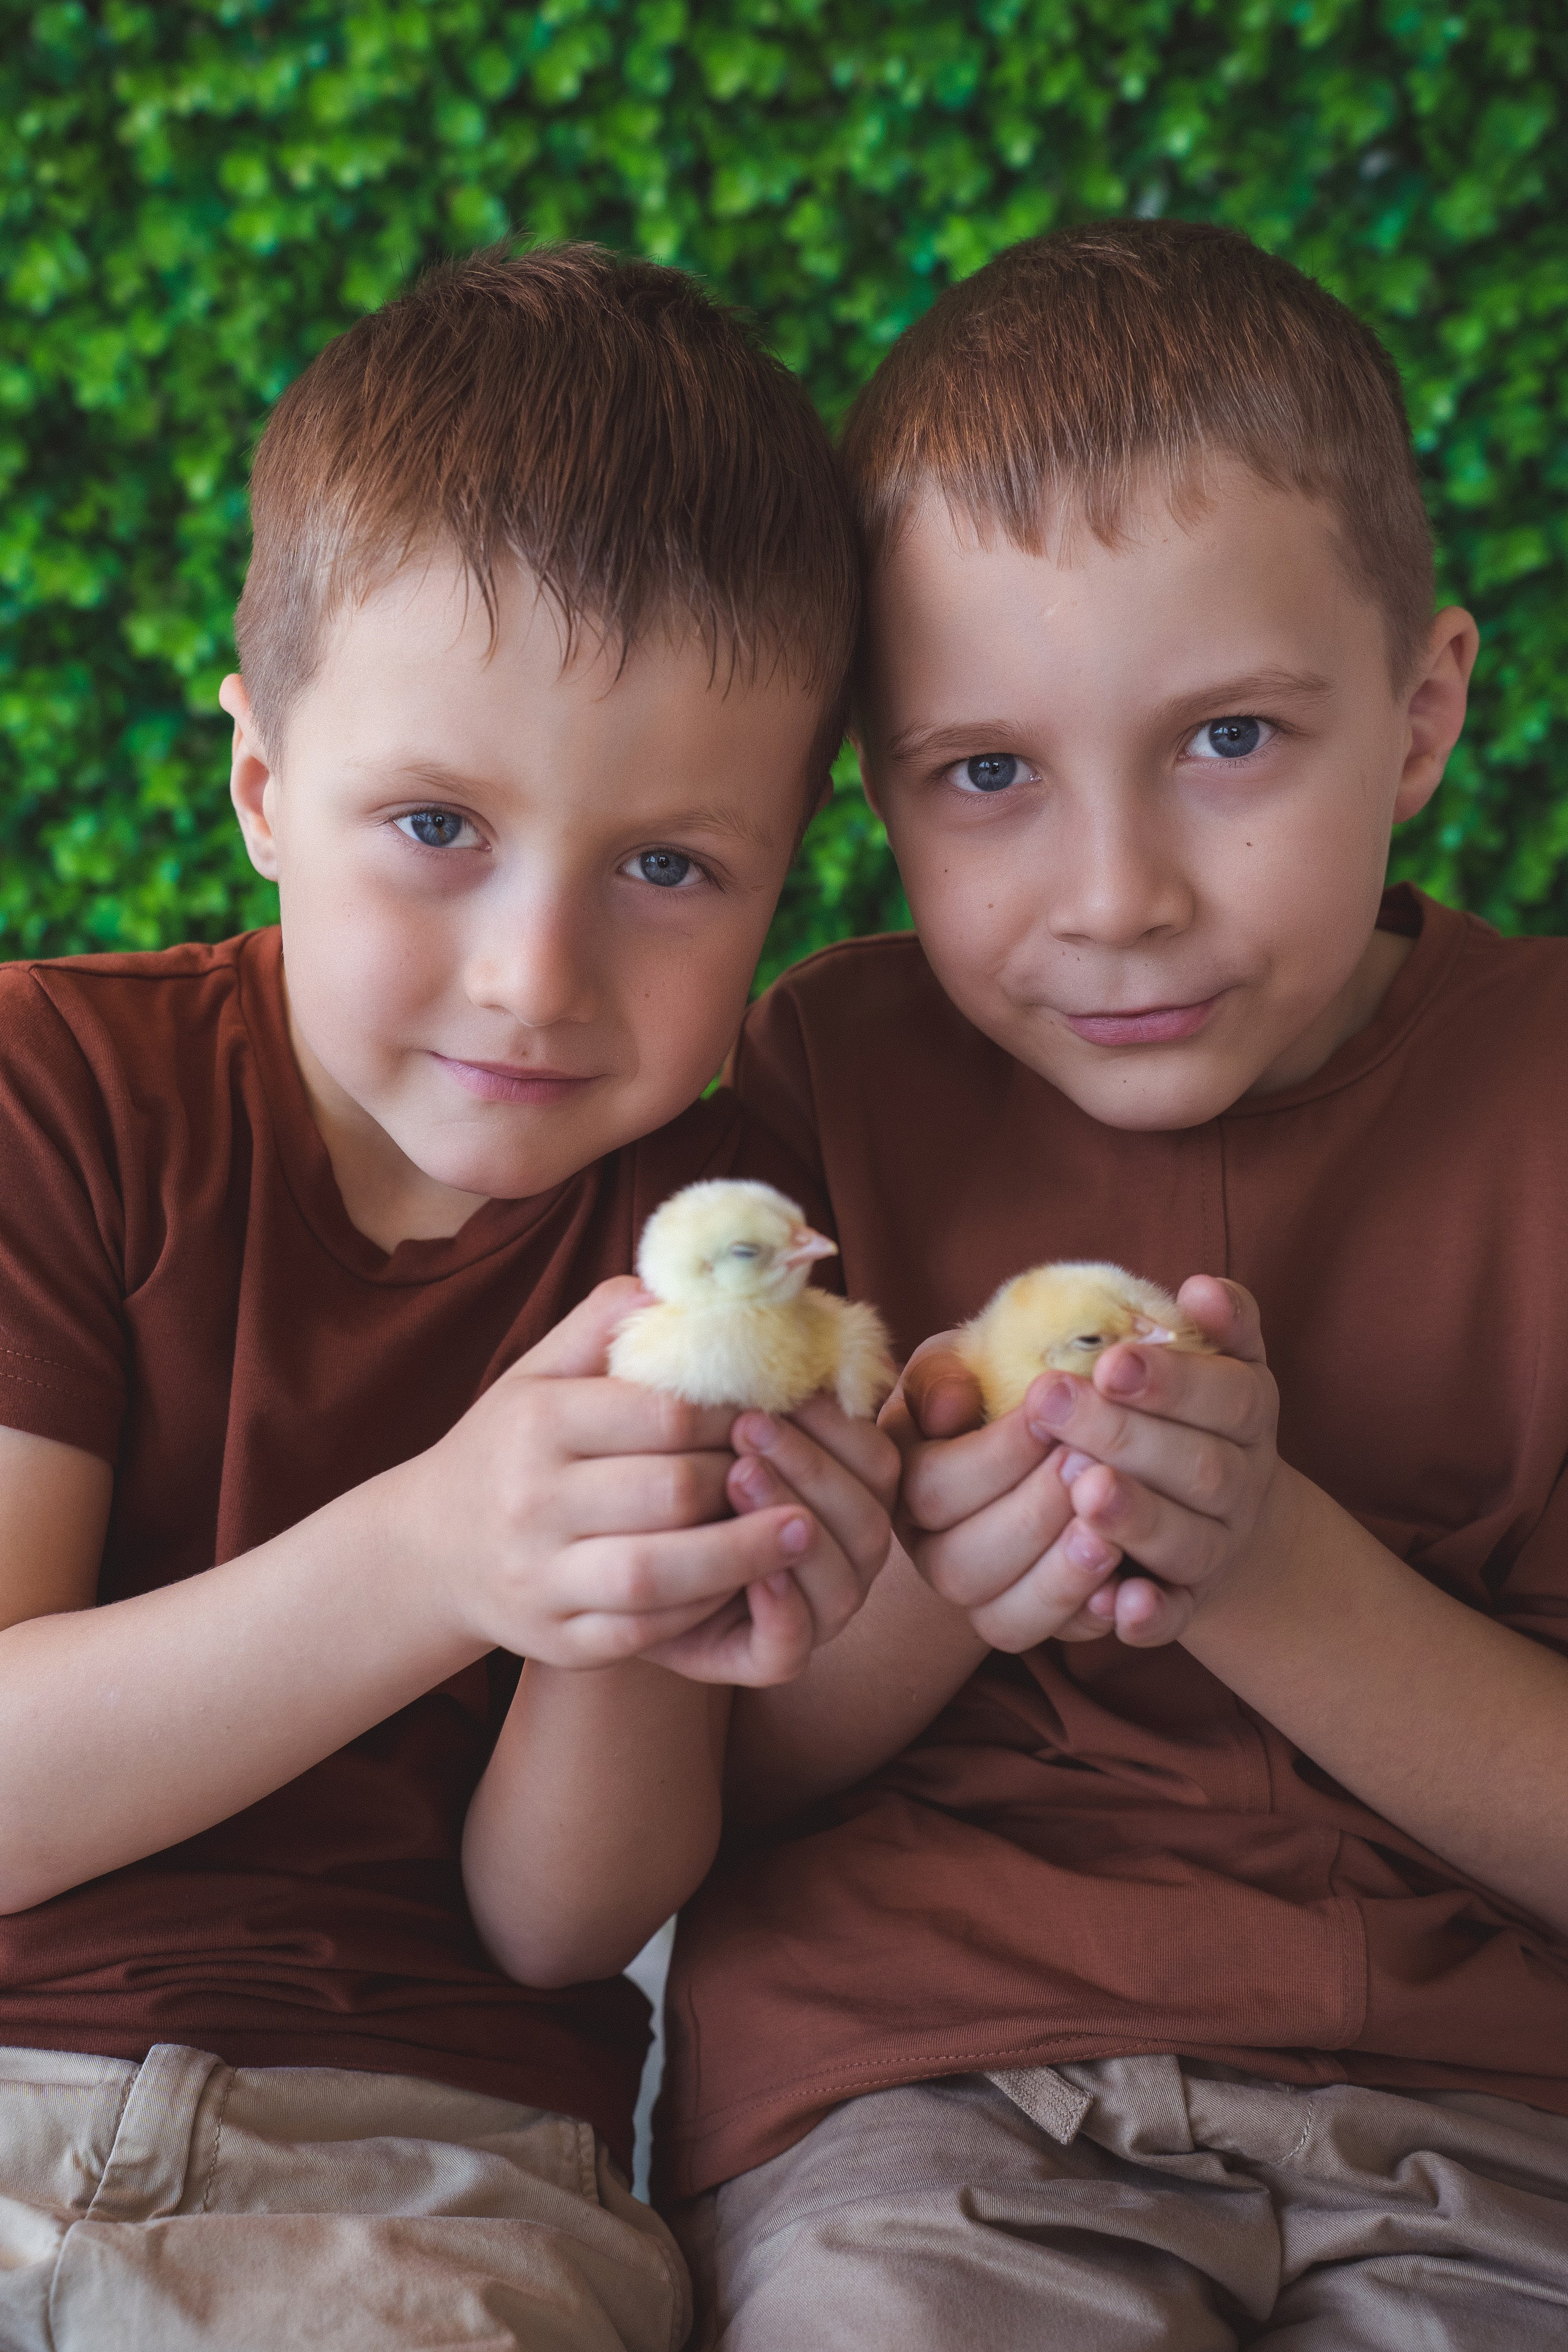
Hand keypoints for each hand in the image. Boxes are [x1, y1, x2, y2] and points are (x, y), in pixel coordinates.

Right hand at [401, 1279, 833, 1677]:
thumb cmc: (510, 1446)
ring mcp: (541, 1579)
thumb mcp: (538, 1373)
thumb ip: (601, 1324)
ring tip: (804, 1532)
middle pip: (670, 1493)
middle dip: (744, 1481)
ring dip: (745, 1555)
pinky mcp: (559, 1642)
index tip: (769, 1411)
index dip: (731, 1416)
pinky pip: (648, 1632)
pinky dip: (704, 1608)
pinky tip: (746, 1583)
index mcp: (535, 1422)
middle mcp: (531, 1502)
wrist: (432, 1548)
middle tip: (792, 1471)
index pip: (662, 1416)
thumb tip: (672, 1285)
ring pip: (660, 1574)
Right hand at [889, 1336, 1126, 1652]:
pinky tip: (1130, 1591)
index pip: (931, 1487)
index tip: (1051, 1410)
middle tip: (1090, 1469)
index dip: (993, 1456)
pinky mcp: (1037, 1621)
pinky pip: (1055, 1643)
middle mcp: (934, 1550)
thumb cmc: (997, 1383)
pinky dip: (1092, 1620)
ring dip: (1059, 1579)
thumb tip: (951, 1406)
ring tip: (1109, 1536)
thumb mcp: (962, 1361)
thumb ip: (944, 1374)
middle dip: (1031, 1518)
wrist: (1058, 1429)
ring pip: (1002, 1620)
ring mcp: (984, 1596)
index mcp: (905, 1484)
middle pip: (961, 1564)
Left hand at [1025, 1277, 1283, 1646]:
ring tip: (1083, 1492)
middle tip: (1051, 1399)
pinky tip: (1118, 1602)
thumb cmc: (1168, 1404)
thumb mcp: (1192, 1351)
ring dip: (1139, 1518)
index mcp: (1247, 1408)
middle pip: (1201, 1468)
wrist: (1212, 1505)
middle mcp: (1241, 1480)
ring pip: (1188, 1543)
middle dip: (1127, 1436)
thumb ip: (1201, 1322)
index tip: (1108, 1360)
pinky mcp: (1186, 1602)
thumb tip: (1200, 1289)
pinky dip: (1151, 1614)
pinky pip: (1175, 1617)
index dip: (1173, 1381)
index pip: (1227, 1395)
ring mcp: (1217, 1546)